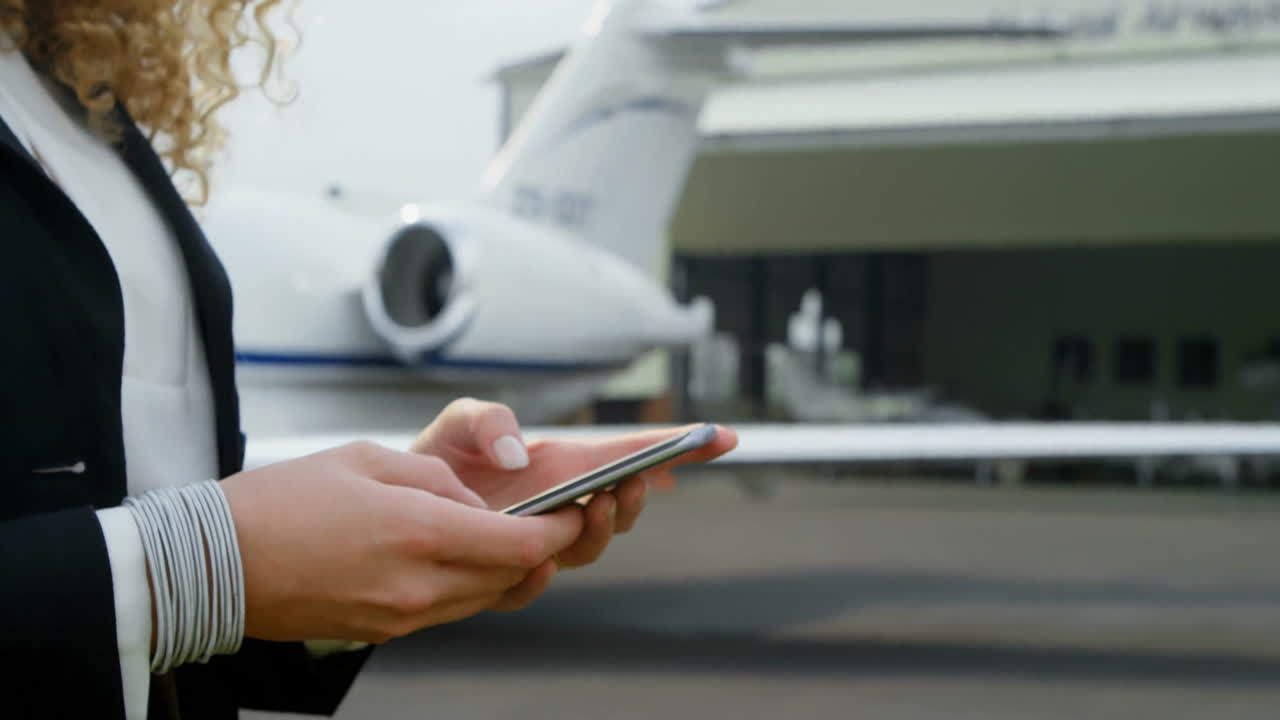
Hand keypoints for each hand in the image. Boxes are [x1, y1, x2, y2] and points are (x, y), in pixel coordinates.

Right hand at [219, 441, 583, 643]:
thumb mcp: (368, 459)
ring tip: (505, 537)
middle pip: (511, 577)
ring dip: (504, 570)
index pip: (521, 544)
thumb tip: (474, 502)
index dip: (559, 529)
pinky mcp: (381, 632)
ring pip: (482, 598)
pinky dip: (464, 585)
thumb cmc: (283, 500)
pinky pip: (446, 611)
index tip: (575, 511)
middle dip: (540, 550)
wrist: (213, 563)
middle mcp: (418, 584)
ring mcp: (400, 616)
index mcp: (419, 532)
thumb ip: (436, 478)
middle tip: (552, 522)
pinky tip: (453, 558)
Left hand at [412, 399, 737, 596]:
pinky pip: (532, 584)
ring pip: (589, 547)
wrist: (391, 504)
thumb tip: (520, 456)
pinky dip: (539, 575)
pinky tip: (535, 558)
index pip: (632, 456)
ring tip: (592, 505)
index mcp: (564, 465)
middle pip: (624, 508)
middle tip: (633, 480)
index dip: (681, 448)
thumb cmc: (435, 458)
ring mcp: (538, 541)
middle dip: (639, 496)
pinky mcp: (502, 570)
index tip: (723, 437)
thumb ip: (488, 421)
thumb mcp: (459, 422)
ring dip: (601, 529)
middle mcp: (562, 505)